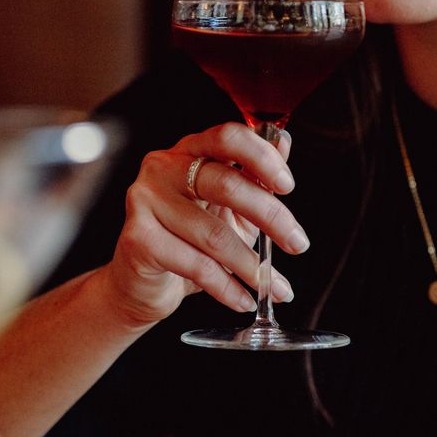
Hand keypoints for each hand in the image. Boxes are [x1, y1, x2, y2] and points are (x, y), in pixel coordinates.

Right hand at [107, 121, 309, 328]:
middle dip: (271, 217)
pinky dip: (227, 288)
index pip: (227, 137)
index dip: (262, 158)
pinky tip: (243, 299)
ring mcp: (145, 201)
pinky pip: (196, 265)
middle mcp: (162, 168)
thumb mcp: (231, 208)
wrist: (143, 283)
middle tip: (297, 244)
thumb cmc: (189, 241)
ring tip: (274, 285)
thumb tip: (283, 141)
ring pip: (213, 234)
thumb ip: (255, 177)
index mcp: (188, 151)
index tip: (287, 186)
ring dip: (252, 266)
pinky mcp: (138, 238)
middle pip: (224, 183)